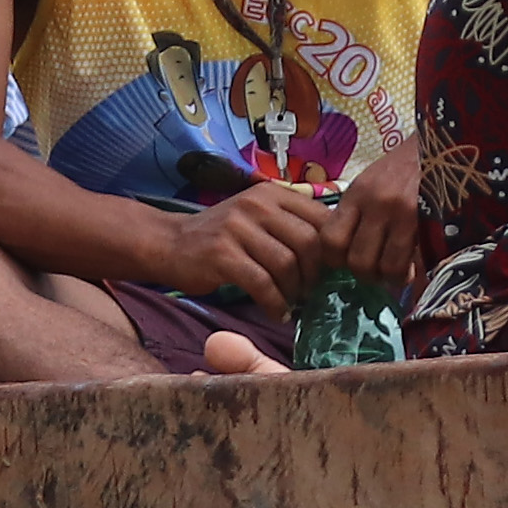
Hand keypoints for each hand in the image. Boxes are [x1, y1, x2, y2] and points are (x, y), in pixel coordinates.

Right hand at [160, 179, 329, 308]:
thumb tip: (337, 254)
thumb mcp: (258, 219)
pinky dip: (274, 303)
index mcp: (272, 194)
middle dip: (314, 274)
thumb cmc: (222, 237)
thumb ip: (292, 227)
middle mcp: (257, 205)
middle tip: (308, 292)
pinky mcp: (222, 253)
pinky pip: (262, 283)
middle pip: (309, 242)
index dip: (333, 250)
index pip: (322, 218)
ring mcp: (237, 227)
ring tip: (291, 303)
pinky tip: (275, 312)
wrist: (171, 243)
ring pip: (287, 264)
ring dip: (294, 291)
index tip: (330, 272)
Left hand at [306, 139, 424, 288]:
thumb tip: (346, 255)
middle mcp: (375, 203)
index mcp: (357, 193)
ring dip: (387, 277)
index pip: (330, 239)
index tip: (347, 260)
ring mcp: (402, 213)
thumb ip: (358, 214)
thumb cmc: (407, 167)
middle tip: (374, 270)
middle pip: (356, 260)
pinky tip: (410, 269)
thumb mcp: (373, 183)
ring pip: (384, 267)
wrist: (446, 144)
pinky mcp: (428, 221)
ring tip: (394, 271)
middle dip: (364, 273)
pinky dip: (407, 274)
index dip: (335, 259)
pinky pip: (410, 263)